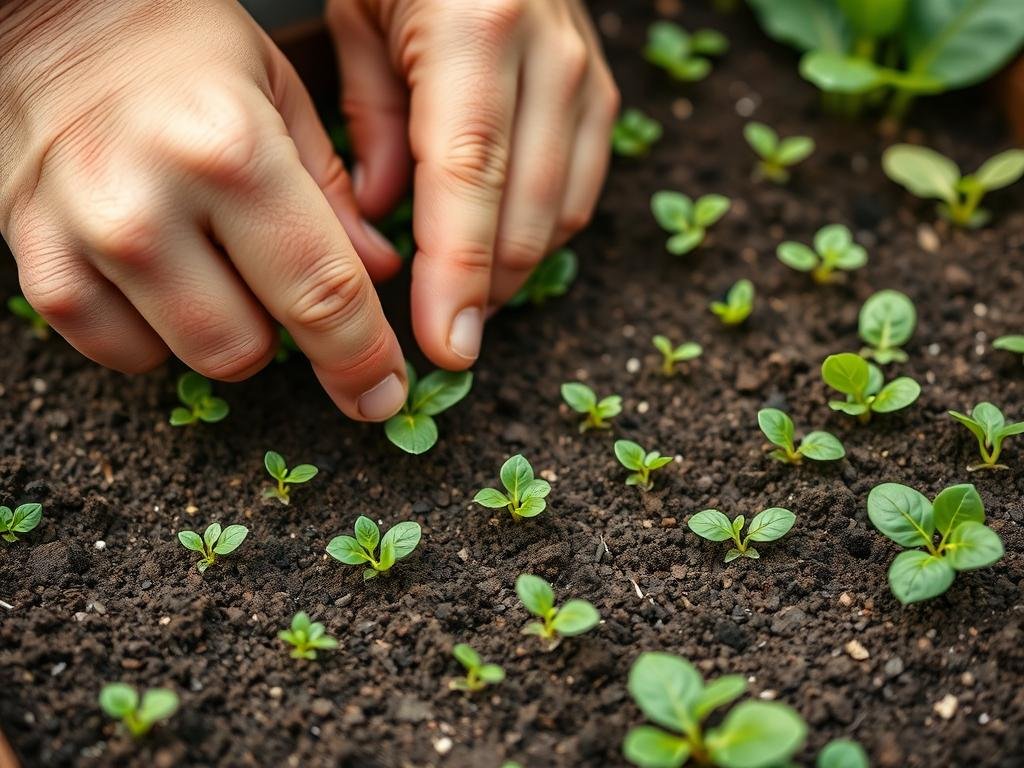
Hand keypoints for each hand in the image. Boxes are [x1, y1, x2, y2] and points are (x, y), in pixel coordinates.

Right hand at [0, 0, 408, 420]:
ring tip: (213, 258)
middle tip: (280, 281)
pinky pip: (119, 352)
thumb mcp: (279, 93)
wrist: (44, 16)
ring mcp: (83, 238)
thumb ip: (334, 194)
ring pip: (189, 359)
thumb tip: (378, 276)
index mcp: (233, 152)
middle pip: (248, 350)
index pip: (322, 295)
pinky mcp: (34, 263)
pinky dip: (155, 332)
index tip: (383, 396)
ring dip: (222, 329)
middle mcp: (150, 203)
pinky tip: (161, 273)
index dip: (363, 361)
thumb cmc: (177, 46)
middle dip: (284, 334)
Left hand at [327, 0, 618, 368]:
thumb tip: (386, 223)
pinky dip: (542, 232)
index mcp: (477, 25)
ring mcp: (587, 71)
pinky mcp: (602, 90)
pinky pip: (581, 187)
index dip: (457, 273)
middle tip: (445, 341)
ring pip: (562, 209)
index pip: (468, 177)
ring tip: (465, 302)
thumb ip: (367, 121)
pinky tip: (500, 251)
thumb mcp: (354, 15)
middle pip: (525, 207)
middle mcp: (550, 50)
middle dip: (486, 290)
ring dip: (514, 268)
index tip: (444, 347)